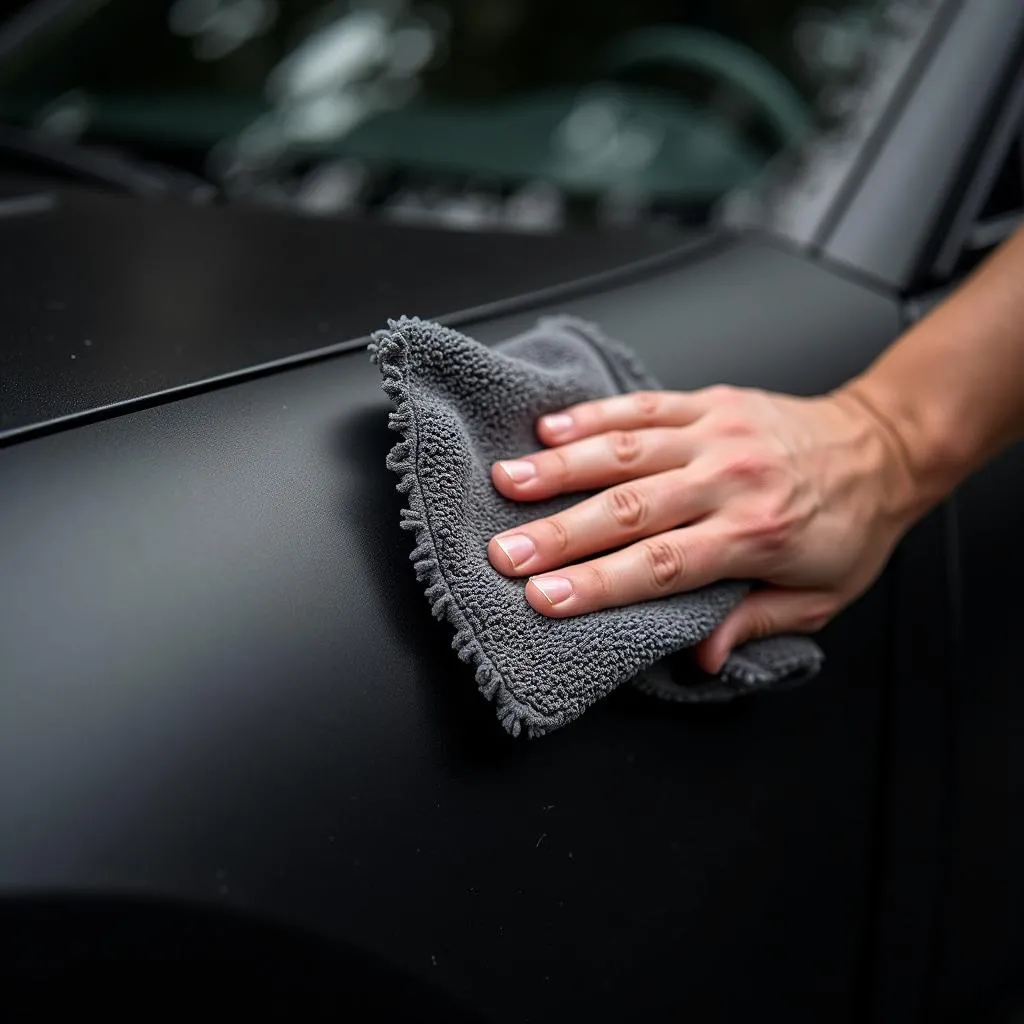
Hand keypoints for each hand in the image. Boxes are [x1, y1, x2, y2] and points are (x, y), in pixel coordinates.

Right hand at [487, 385, 918, 671]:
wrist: (885, 446)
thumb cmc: (849, 526)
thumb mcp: (820, 595)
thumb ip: (756, 622)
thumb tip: (700, 657)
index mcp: (756, 534)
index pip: (663, 565)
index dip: (599, 584)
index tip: (545, 598)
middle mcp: (731, 480)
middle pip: (630, 509)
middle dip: (560, 534)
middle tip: (505, 552)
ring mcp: (717, 433)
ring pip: (626, 451)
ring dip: (560, 468)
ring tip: (506, 482)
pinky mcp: (710, 401)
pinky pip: (644, 406)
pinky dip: (594, 416)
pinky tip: (549, 428)